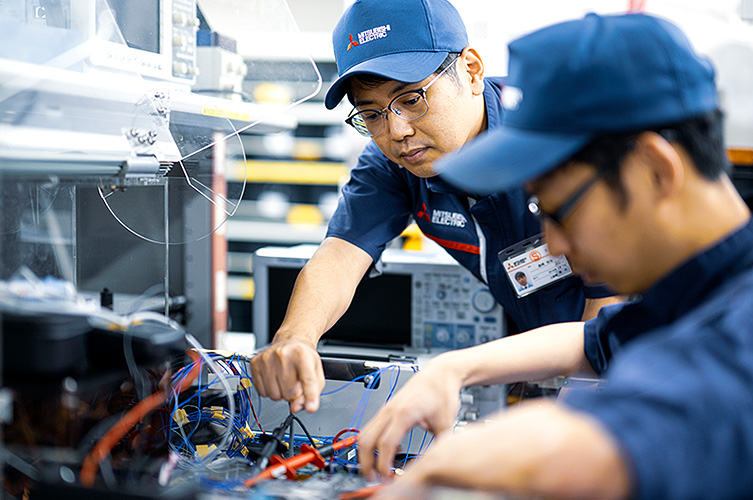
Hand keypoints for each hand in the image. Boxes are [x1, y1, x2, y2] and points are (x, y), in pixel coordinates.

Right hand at [248, 337, 324, 412]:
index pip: (307, 380)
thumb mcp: (315, 372)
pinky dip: (269, 390)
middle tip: (294, 381)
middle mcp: (283, 354)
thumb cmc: (303, 357)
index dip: (310, 396)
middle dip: (293, 393)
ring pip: (274, 395)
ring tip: (284, 379)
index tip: (311, 407)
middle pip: (289, 393)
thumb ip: (312, 392)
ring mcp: (267, 358)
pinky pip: (262, 392)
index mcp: (302, 355)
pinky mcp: (255, 363)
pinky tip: (274, 378)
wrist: (289, 341)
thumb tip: (297, 407)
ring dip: (280, 392)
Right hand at [358, 356, 463, 480]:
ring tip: (377, 469)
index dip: (384, 464)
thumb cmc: (442, 391)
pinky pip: (372, 428)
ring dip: (367, 453)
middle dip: (365, 462)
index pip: (386, 444)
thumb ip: (438, 446)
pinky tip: (390, 451)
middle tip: (373, 478)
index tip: (388, 478)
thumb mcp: (445, 423)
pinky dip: (374, 443)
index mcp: (403, 413)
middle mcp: (390, 410)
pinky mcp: (387, 409)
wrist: (440, 373)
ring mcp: (386, 409)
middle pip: (366, 439)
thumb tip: (434, 466)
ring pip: (365, 433)